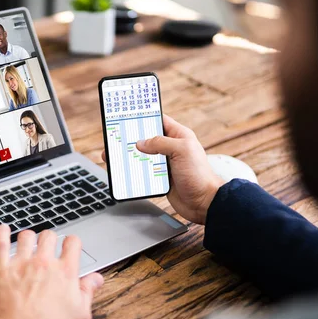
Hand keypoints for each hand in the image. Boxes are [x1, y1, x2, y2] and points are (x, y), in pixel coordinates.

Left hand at [0, 226, 103, 318]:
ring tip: (28, 243)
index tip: (71, 246)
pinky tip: (4, 230)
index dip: (73, 243)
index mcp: (64, 273)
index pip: (73, 243)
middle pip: (49, 235)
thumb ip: (88, 294)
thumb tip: (96, 280)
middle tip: (48, 246)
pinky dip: (2, 234)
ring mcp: (21, 264)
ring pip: (26, 236)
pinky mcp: (1, 270)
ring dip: (29, 238)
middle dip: (50, 238)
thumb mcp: (79, 317)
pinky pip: (0, 244)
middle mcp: (43, 263)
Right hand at [102, 115, 223, 223]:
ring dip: (129, 156)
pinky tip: (123, 171)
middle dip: (131, 138)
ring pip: (142, 156)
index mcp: (178, 135)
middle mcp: (170, 148)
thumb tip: (141, 143)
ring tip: (114, 156)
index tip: (127, 115)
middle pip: (146, 138)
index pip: (158, 120)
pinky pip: (143, 172)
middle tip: (115, 138)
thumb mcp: (182, 150)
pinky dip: (133, 171)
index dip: (144, 117)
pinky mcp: (159, 178)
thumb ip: (160, 143)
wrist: (204, 203)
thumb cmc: (199, 175)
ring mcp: (164, 163)